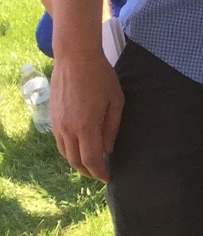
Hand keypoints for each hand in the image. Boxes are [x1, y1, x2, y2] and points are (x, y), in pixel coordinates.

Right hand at [51, 51, 124, 180]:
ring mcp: (57, 124)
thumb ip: (112, 127)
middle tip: (99, 174)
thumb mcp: (115, 101)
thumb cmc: (100, 76)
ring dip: (77, 162)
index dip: (99, 172)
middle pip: (75, 161)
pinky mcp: (52, 118)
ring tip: (90, 164)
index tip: (108, 177)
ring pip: (65, 153)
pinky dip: (69, 150)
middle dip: (88, 171)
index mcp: (86, 126)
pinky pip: (59, 142)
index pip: (91, 160)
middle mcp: (68, 129)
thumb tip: (108, 149)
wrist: (75, 58)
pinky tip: (79, 147)